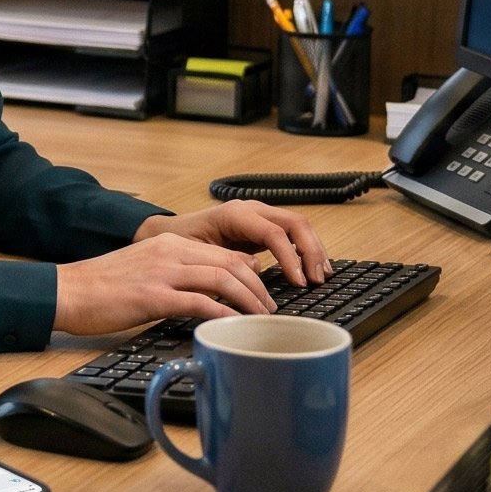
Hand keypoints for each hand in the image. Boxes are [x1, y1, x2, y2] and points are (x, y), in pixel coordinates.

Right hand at [51, 233, 283, 335]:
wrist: (68, 291)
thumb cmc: (103, 286)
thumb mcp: (146, 268)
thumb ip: (178, 272)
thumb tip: (211, 287)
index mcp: (170, 243)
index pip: (224, 253)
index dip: (251, 273)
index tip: (263, 292)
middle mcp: (170, 251)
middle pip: (231, 264)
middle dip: (258, 288)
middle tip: (270, 310)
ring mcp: (163, 272)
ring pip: (222, 279)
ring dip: (248, 301)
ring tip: (259, 320)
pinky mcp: (153, 296)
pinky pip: (200, 302)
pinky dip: (223, 314)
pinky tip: (233, 327)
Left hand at [133, 202, 331, 285]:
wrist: (168, 234)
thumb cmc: (179, 243)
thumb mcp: (198, 253)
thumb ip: (225, 260)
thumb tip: (255, 274)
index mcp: (236, 214)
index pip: (274, 233)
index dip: (291, 257)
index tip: (298, 282)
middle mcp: (252, 209)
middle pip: (295, 223)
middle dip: (311, 251)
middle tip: (317, 280)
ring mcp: (260, 215)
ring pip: (299, 226)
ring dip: (314, 249)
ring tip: (322, 275)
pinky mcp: (263, 226)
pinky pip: (293, 233)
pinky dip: (306, 249)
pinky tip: (312, 268)